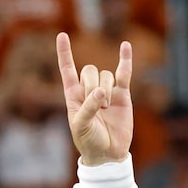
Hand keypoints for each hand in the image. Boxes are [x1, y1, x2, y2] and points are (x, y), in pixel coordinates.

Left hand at [56, 32, 132, 165]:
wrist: (108, 153)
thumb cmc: (89, 141)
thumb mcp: (82, 126)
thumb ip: (89, 108)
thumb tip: (102, 92)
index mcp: (73, 96)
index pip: (67, 70)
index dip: (65, 53)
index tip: (62, 35)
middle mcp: (89, 90)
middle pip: (90, 71)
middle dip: (93, 86)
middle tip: (97, 107)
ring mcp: (106, 91)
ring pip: (106, 74)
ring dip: (106, 91)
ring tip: (106, 110)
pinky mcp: (123, 94)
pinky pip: (124, 73)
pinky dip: (126, 60)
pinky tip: (125, 46)